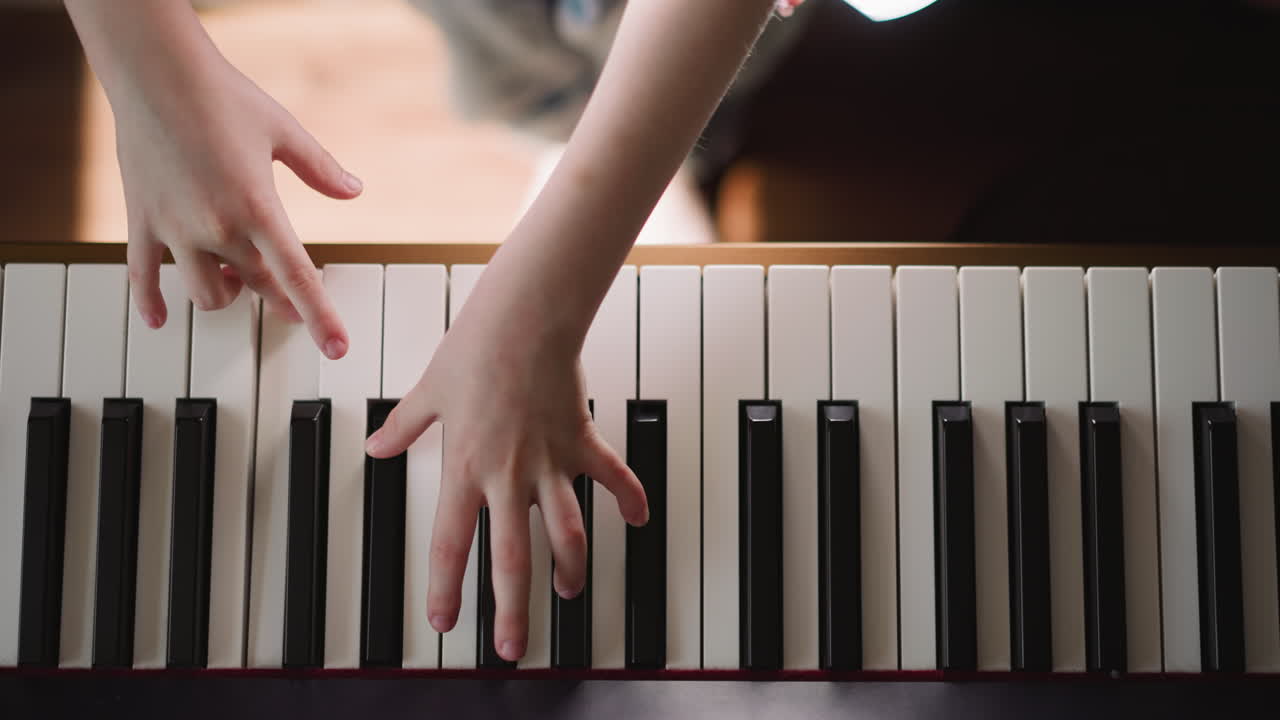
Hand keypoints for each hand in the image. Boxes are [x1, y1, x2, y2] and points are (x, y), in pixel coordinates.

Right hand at [113, 50, 356, 357]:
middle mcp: (216, 227)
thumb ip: (321, 168)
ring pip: (205, 294)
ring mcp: (175, 229)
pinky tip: (159, 320)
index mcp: (258, 208)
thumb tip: (353, 191)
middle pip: (258, 287)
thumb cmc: (224, 98)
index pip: (298, 277)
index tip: (337, 348)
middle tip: (293, 304)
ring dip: (226, 294)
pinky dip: (150, 301)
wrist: (156, 74)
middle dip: (279, 299)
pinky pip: (142, 276)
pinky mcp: (142, 221)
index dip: (321, 317)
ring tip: (235, 277)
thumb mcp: (285, 132)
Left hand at [365, 284, 648, 661]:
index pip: (450, 543)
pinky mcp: (581, 440)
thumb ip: (402, 428)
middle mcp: (508, 475)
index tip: (444, 622)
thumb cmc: (475, 349)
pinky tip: (640, 520)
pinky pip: (612, 476)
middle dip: (513, 609)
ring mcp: (549, 461)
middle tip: (514, 646)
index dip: (446, 589)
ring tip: (568, 592)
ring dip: (570, 567)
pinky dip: (630, 498)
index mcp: (464, 468)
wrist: (524, 317)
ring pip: (567, 531)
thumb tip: (375, 446)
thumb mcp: (427, 392)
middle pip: (512, 558)